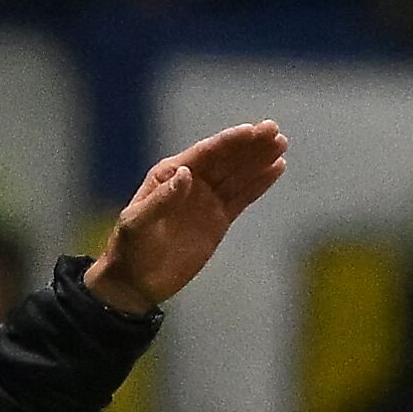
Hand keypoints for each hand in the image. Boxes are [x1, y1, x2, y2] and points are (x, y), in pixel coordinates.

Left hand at [84, 120, 287, 311]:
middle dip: (250, 145)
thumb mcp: (138, 224)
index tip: (252, 131)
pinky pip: (243, 197)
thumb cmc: (131, 249)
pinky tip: (276, 168)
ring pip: (238, 175)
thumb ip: (162, 200)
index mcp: (170, 175)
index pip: (205, 154)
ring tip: (282, 144)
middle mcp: (192, 181)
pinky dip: (259, 183)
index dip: (229, 142)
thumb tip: (186, 173)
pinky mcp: (219, 220)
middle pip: (226, 159)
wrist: (137, 280)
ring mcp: (207, 200)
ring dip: (259, 159)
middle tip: (275, 131)